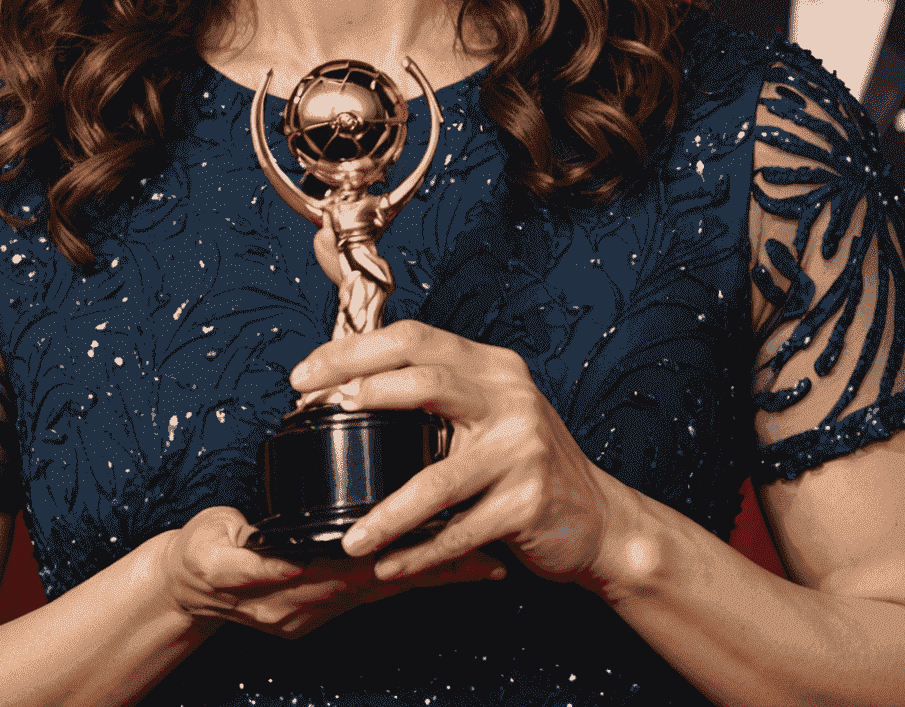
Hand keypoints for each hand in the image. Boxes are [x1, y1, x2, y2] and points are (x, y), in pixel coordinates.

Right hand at [153, 504, 505, 639]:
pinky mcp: (325, 603)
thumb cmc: (198, 559)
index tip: (445, 539)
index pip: (360, 570)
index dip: (404, 556)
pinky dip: (411, 578)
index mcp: (292, 588)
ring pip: (389, 589)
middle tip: (490, 556)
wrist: (183, 590)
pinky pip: (377, 592)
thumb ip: (246, 564)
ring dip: (436, 576)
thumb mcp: (211, 554)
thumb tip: (279, 563)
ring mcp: (322, 609)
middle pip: (388, 584)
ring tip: (486, 564)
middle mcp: (315, 604)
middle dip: (439, 568)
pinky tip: (443, 565)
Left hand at [290, 320, 628, 588]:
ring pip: (436, 478)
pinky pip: (460, 532)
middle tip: (312, 413)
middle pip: (424, 380)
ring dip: (387, 513)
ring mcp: (523, 450)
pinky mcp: (528, 503)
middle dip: (357, 389)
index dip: (354, 350)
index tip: (306, 373)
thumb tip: (350, 378)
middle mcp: (510, 397)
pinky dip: (419, 554)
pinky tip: (388, 566)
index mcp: (492, 367)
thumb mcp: (489, 408)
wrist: (599, 519)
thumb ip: (436, 387)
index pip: (415, 339)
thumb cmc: (524, 462)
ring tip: (349, 537)